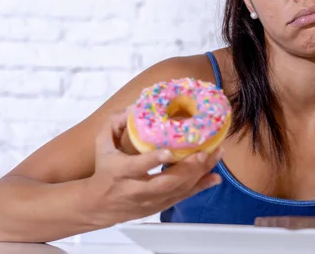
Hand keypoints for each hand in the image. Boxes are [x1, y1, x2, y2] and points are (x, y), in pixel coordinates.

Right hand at [87, 109, 221, 226]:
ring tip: (216, 155)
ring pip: (177, 190)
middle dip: (187, 168)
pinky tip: (215, 177)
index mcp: (121, 172)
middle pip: (164, 183)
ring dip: (199, 174)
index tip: (169, 151)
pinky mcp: (159, 206)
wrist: (99, 206)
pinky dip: (200, 187)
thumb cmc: (104, 170)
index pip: (137, 167)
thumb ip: (114, 125)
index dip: (153, 160)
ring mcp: (150, 200)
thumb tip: (133, 109)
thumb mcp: (102, 146)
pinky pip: (182, 197)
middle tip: (204, 152)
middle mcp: (137, 189)